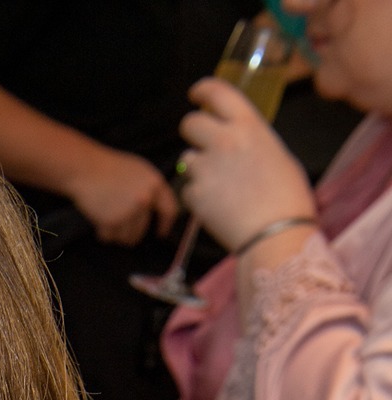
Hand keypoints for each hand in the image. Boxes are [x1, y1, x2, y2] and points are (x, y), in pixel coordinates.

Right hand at [66, 147, 178, 245]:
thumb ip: (150, 189)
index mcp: (155, 184)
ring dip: (116, 233)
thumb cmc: (109, 167)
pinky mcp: (113, 221)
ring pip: (126, 237)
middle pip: (141, 230)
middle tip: (120, 226)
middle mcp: (145, 198)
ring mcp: (130, 210)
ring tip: (107, 217)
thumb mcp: (138, 171)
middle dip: (130, 233)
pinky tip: (98, 218)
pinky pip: (110, 237)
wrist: (86, 168)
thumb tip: (155, 210)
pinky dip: (103, 232)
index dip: (165, 224)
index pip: (169, 210)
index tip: (160, 233)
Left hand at [179, 78, 314, 251]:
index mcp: (248, 125)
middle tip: (202, 143)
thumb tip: (239, 142)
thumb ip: (252, 140)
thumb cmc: (288, 197)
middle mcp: (223, 141)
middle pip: (190, 123)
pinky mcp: (195, 195)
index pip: (217, 92)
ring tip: (218, 184)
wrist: (277, 234)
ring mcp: (206, 168)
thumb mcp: (277, 154)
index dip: (202, 90)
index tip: (196, 94)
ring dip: (196, 167)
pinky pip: (188, 190)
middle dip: (193, 131)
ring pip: (186, 159)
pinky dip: (198, 197)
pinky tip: (217, 206)